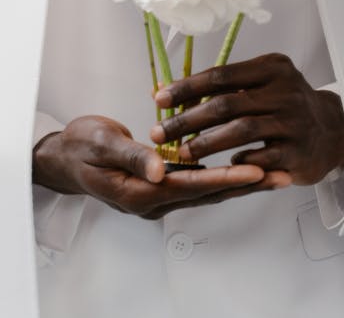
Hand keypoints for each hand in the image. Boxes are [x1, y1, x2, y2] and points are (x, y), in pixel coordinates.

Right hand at [32, 114, 274, 219]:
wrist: (63, 158)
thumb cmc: (79, 147)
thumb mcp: (101, 142)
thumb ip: (132, 155)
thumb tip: (161, 166)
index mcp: (140, 192)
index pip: (192, 185)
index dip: (225, 177)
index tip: (256, 170)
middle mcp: (154, 200)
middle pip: (209, 194)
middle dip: (246, 184)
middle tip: (281, 175)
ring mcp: (157, 196)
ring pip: (207, 190)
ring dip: (239, 181)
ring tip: (273, 172)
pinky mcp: (159, 186)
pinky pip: (197, 183)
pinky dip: (221, 175)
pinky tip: (241, 166)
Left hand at [150, 53, 343, 185]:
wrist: (332, 130)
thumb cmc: (285, 104)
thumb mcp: (261, 84)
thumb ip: (223, 87)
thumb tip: (166, 90)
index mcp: (272, 68)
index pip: (221, 75)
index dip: (187, 87)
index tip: (159, 98)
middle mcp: (285, 91)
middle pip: (226, 104)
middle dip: (187, 119)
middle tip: (160, 132)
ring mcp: (293, 122)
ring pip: (241, 131)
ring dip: (206, 143)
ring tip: (182, 152)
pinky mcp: (298, 152)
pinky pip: (260, 159)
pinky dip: (238, 162)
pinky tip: (223, 167)